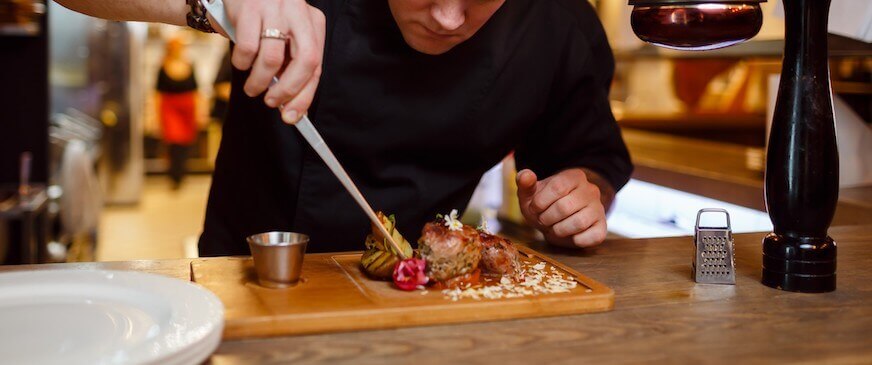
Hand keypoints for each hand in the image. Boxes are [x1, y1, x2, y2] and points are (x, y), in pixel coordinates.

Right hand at [224, 0, 324, 123]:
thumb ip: (290, 64)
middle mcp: (298, 14)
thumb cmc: (264, 18)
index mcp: (313, 23)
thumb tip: (290, 104)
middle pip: (304, 62)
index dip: (305, 95)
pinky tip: (242, 63)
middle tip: (272, 103)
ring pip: (272, 59)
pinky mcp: (249, 9)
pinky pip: (247, 48)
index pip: (316, 65)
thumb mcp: (285, 35)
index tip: (293, 116)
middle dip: (288, 90)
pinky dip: (242, 63)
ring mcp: (275, 9)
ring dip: (260, 81)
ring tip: (252, 88)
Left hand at [516, 168, 607, 247]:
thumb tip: (525, 176)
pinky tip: (569, 235)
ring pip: (579, 222)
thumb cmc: (543, 205)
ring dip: (559, 230)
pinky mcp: (601, 227)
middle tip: (543, 220)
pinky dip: (576, 240)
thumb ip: (525, 183)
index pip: (558, 187)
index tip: (534, 208)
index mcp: (574, 177)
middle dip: (547, 218)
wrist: (556, 220)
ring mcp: (598, 208)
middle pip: (565, 207)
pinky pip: (592, 237)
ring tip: (554, 227)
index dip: (541, 202)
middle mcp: (590, 190)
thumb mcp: (531, 193)